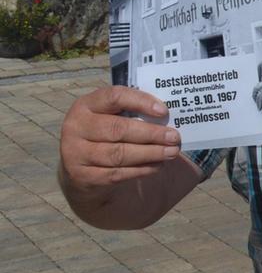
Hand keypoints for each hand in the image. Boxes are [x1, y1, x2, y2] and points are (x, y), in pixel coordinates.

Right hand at [59, 86, 180, 194]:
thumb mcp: (111, 116)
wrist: (79, 166)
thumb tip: (167, 118)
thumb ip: (132, 112)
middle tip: (174, 137)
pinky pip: (117, 173)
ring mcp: (75, 152)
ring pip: (119, 154)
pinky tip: (157, 166)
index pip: (114, 97)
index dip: (140, 102)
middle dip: (151, 134)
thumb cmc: (104, 134)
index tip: (164, 111)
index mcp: (86, 105)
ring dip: (150, 154)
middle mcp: (76, 127)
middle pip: (118, 129)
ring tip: (171, 152)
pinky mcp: (82, 175)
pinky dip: (141, 170)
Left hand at [253, 82, 261, 106]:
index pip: (259, 84)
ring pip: (257, 95)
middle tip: (254, 100)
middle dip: (254, 94)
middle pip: (256, 88)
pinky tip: (260, 107)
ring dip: (256, 101)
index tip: (255, 94)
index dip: (256, 89)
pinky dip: (259, 104)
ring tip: (258, 106)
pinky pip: (259, 99)